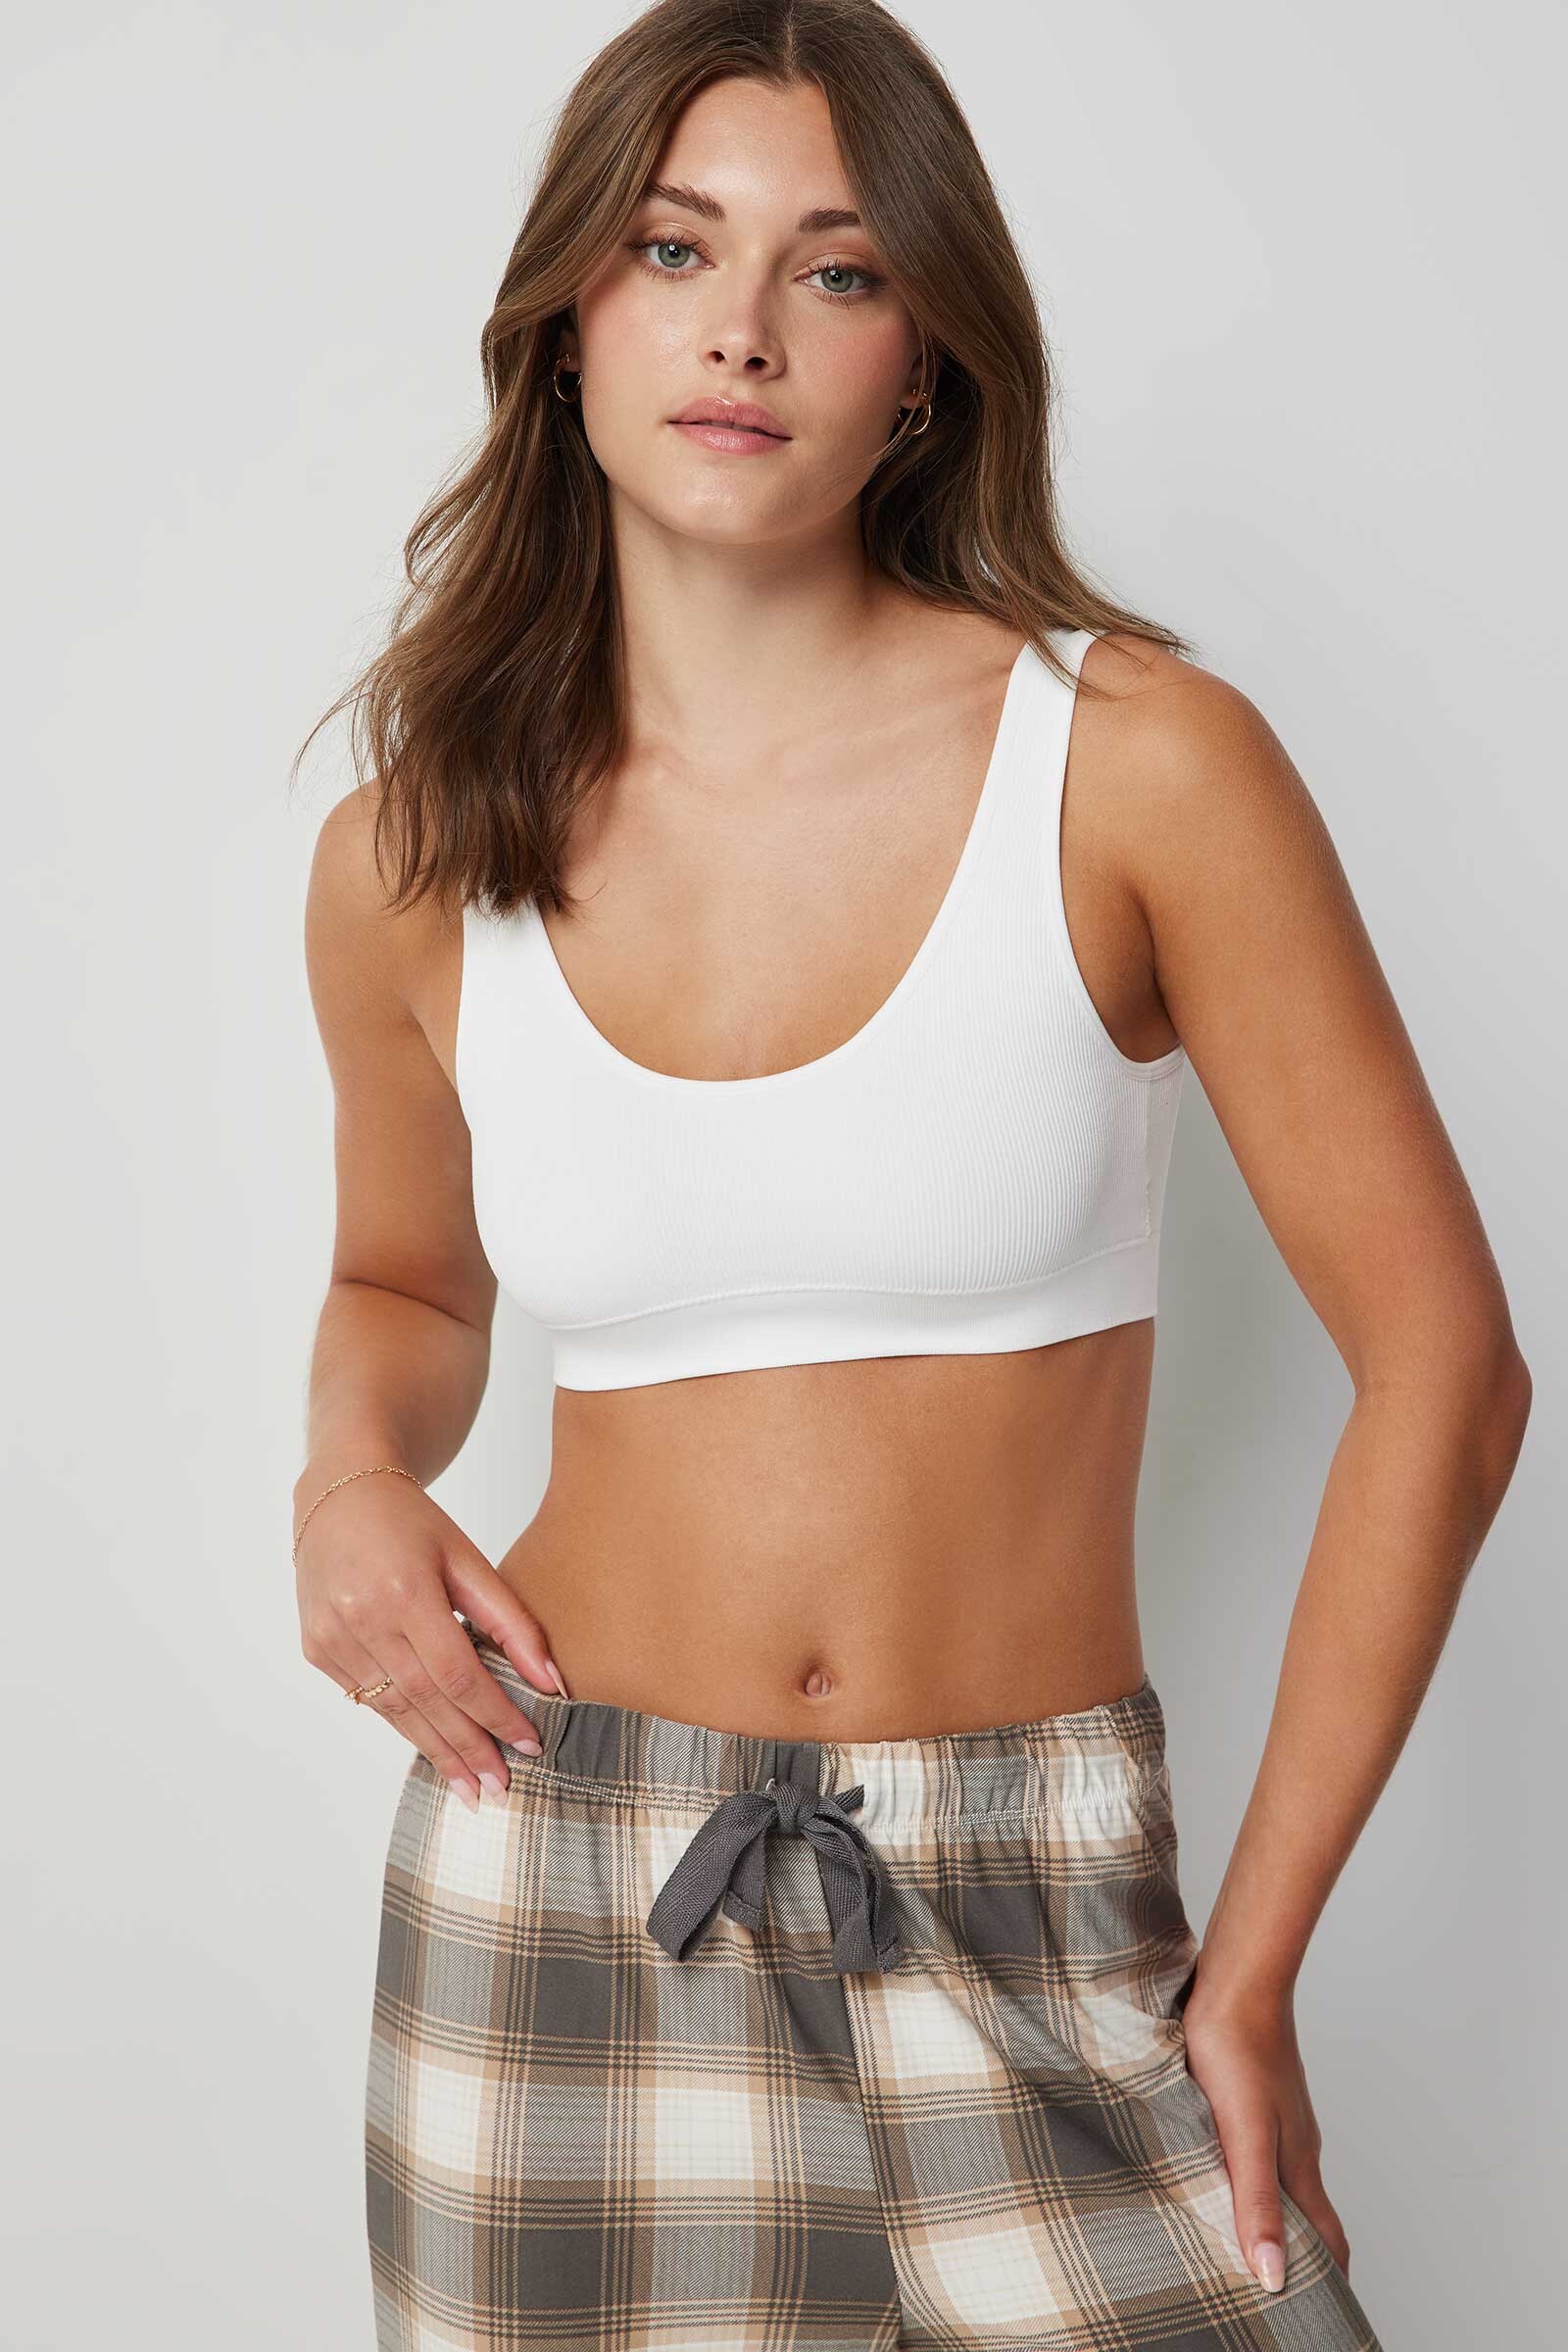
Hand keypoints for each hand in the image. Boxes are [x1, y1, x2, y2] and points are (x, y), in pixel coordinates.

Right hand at [294, 1468, 567, 1807]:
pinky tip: (431, 1746)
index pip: (458, 1674)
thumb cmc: (412, 1523)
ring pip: (394, 1710)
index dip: (495, 1715)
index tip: (528, 1746)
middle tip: (499, 1789)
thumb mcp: (468, 1559)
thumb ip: (511, 1622)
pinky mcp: (316, 1648)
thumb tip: (551, 1683)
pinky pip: (367, 1698)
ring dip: (435, 1751)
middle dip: (467, 1750)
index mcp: (404, 1592)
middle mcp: (361, 1619)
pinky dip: (403, 1723)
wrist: (339, 1494)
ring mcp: (332, 1638)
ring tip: (469, 1785)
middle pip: (426, 1702)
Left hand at [1180, 1971, 1351, 2292]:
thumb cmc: (1237, 2049)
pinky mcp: (1253, 2093)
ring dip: (1274, 2215)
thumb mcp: (1243, 2134)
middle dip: (1302, 2257)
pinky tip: (1220, 2173)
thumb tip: (1273, 2276)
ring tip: (1246, 2244)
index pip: (1328, 2239)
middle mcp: (1294, 2145)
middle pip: (1309, 2215)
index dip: (1331, 2280)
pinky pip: (1259, 2148)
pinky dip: (1249, 2176)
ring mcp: (1276, 2117)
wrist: (1235, 1979)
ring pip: (1282, 2180)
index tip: (1324, 2316)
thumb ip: (1257, 2201)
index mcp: (1298, 2163)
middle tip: (1280, 2291)